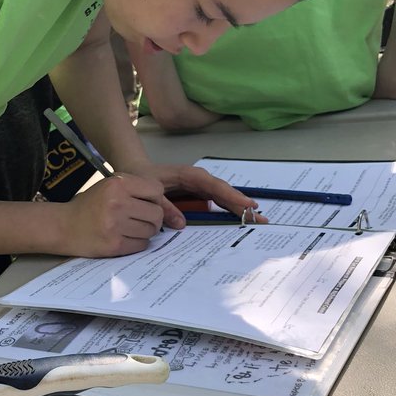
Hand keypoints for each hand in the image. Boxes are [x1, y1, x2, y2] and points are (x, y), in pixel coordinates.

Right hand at [62, 173, 167, 255]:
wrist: (63, 226)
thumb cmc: (89, 205)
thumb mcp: (108, 186)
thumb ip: (134, 187)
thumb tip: (162, 201)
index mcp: (117, 184)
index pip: (156, 190)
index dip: (154, 198)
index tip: (145, 203)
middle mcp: (117, 203)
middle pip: (157, 213)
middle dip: (153, 218)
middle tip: (141, 220)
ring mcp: (116, 226)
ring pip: (151, 231)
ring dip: (146, 231)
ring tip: (131, 229)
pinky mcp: (115, 245)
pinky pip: (142, 245)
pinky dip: (138, 243)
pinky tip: (126, 238)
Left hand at [139, 163, 263, 228]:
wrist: (136, 170)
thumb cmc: (143, 177)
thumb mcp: (150, 192)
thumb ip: (165, 207)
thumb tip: (182, 225)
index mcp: (189, 175)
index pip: (214, 186)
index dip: (231, 196)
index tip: (247, 205)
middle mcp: (198, 180)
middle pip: (224, 192)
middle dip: (241, 204)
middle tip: (259, 218)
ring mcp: (199, 187)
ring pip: (222, 197)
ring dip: (237, 207)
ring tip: (254, 219)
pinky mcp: (197, 193)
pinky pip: (215, 201)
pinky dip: (226, 209)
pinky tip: (237, 218)